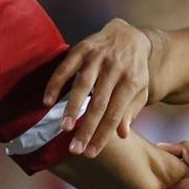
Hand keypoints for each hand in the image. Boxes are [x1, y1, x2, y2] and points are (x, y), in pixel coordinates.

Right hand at [43, 18, 151, 157]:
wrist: (128, 35)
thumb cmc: (133, 70)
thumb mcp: (140, 91)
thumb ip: (131, 112)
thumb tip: (122, 134)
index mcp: (131, 82)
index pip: (115, 114)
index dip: (102, 135)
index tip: (90, 153)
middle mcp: (115, 69)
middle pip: (99, 103)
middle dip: (86, 127)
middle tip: (75, 148)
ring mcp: (98, 57)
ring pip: (83, 84)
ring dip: (72, 106)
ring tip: (64, 127)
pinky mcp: (82, 48)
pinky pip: (66, 66)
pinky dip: (56, 83)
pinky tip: (48, 101)